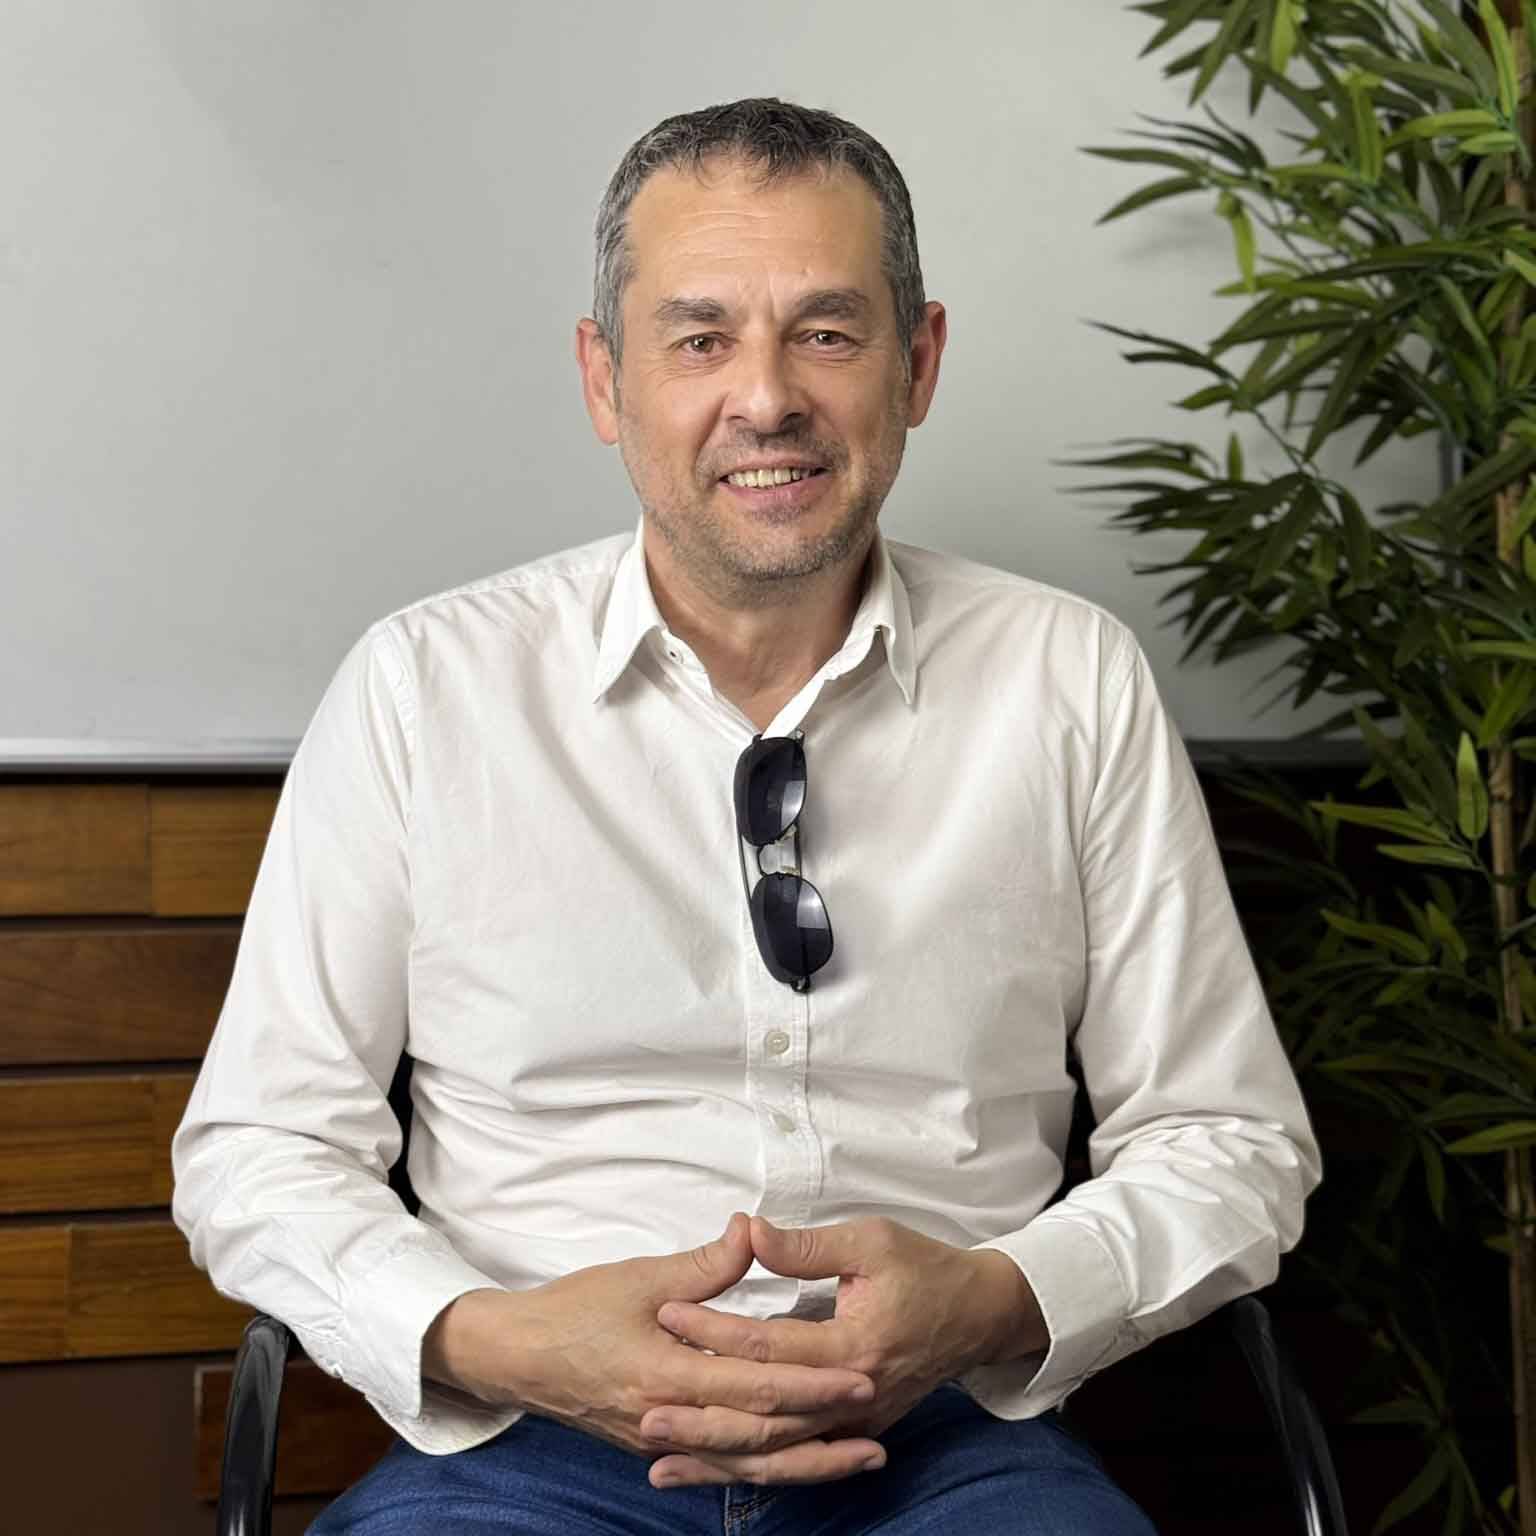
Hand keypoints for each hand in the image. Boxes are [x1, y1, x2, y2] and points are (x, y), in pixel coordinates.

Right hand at [420, 1213, 879, 1480]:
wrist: (518, 1355)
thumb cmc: (577, 1308)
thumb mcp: (641, 1276)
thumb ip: (705, 1265)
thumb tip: (752, 1231)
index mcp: (669, 1373)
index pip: (757, 1385)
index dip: (812, 1383)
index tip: (860, 1375)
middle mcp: (671, 1419)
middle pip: (761, 1435)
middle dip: (822, 1429)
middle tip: (876, 1421)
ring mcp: (664, 1441)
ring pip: (747, 1463)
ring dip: (805, 1462)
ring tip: (858, 1457)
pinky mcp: (657, 1446)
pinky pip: (721, 1466)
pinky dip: (762, 1470)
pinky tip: (797, 1468)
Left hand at [642, 1215, 1045, 1487]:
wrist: (979, 1316)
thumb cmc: (924, 1269)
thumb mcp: (871, 1241)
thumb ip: (806, 1246)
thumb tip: (748, 1231)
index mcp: (854, 1345)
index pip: (768, 1344)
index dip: (714, 1329)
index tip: (665, 1312)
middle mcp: (852, 1397)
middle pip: (765, 1415)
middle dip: (701, 1416)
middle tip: (642, 1412)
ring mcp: (855, 1424)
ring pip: (775, 1450)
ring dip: (717, 1457)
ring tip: (658, 1461)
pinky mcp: (854, 1433)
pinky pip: (794, 1459)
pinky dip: (750, 1467)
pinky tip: (710, 1474)